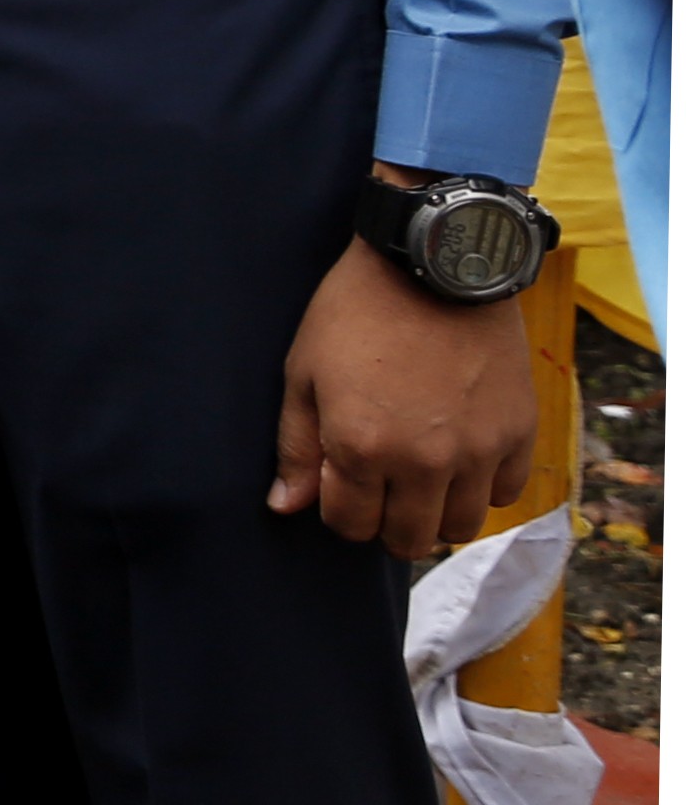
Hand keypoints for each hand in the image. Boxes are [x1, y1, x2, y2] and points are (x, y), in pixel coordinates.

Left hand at [270, 231, 539, 558]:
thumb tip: (285, 507)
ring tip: (420, 479)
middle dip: (386, 523)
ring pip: (461, 527)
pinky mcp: (519, 433)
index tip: (339, 484)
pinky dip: (484, 488)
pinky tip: (462, 459)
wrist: (434, 265)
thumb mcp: (303, 371)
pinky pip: (507, 494)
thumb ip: (296, 447)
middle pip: (408, 540)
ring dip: (436, 514)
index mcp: (361, 448)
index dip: (339, 511)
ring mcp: (478, 451)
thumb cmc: (355, 312)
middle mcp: (424, 462)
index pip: (351, 525)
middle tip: (380, 489)